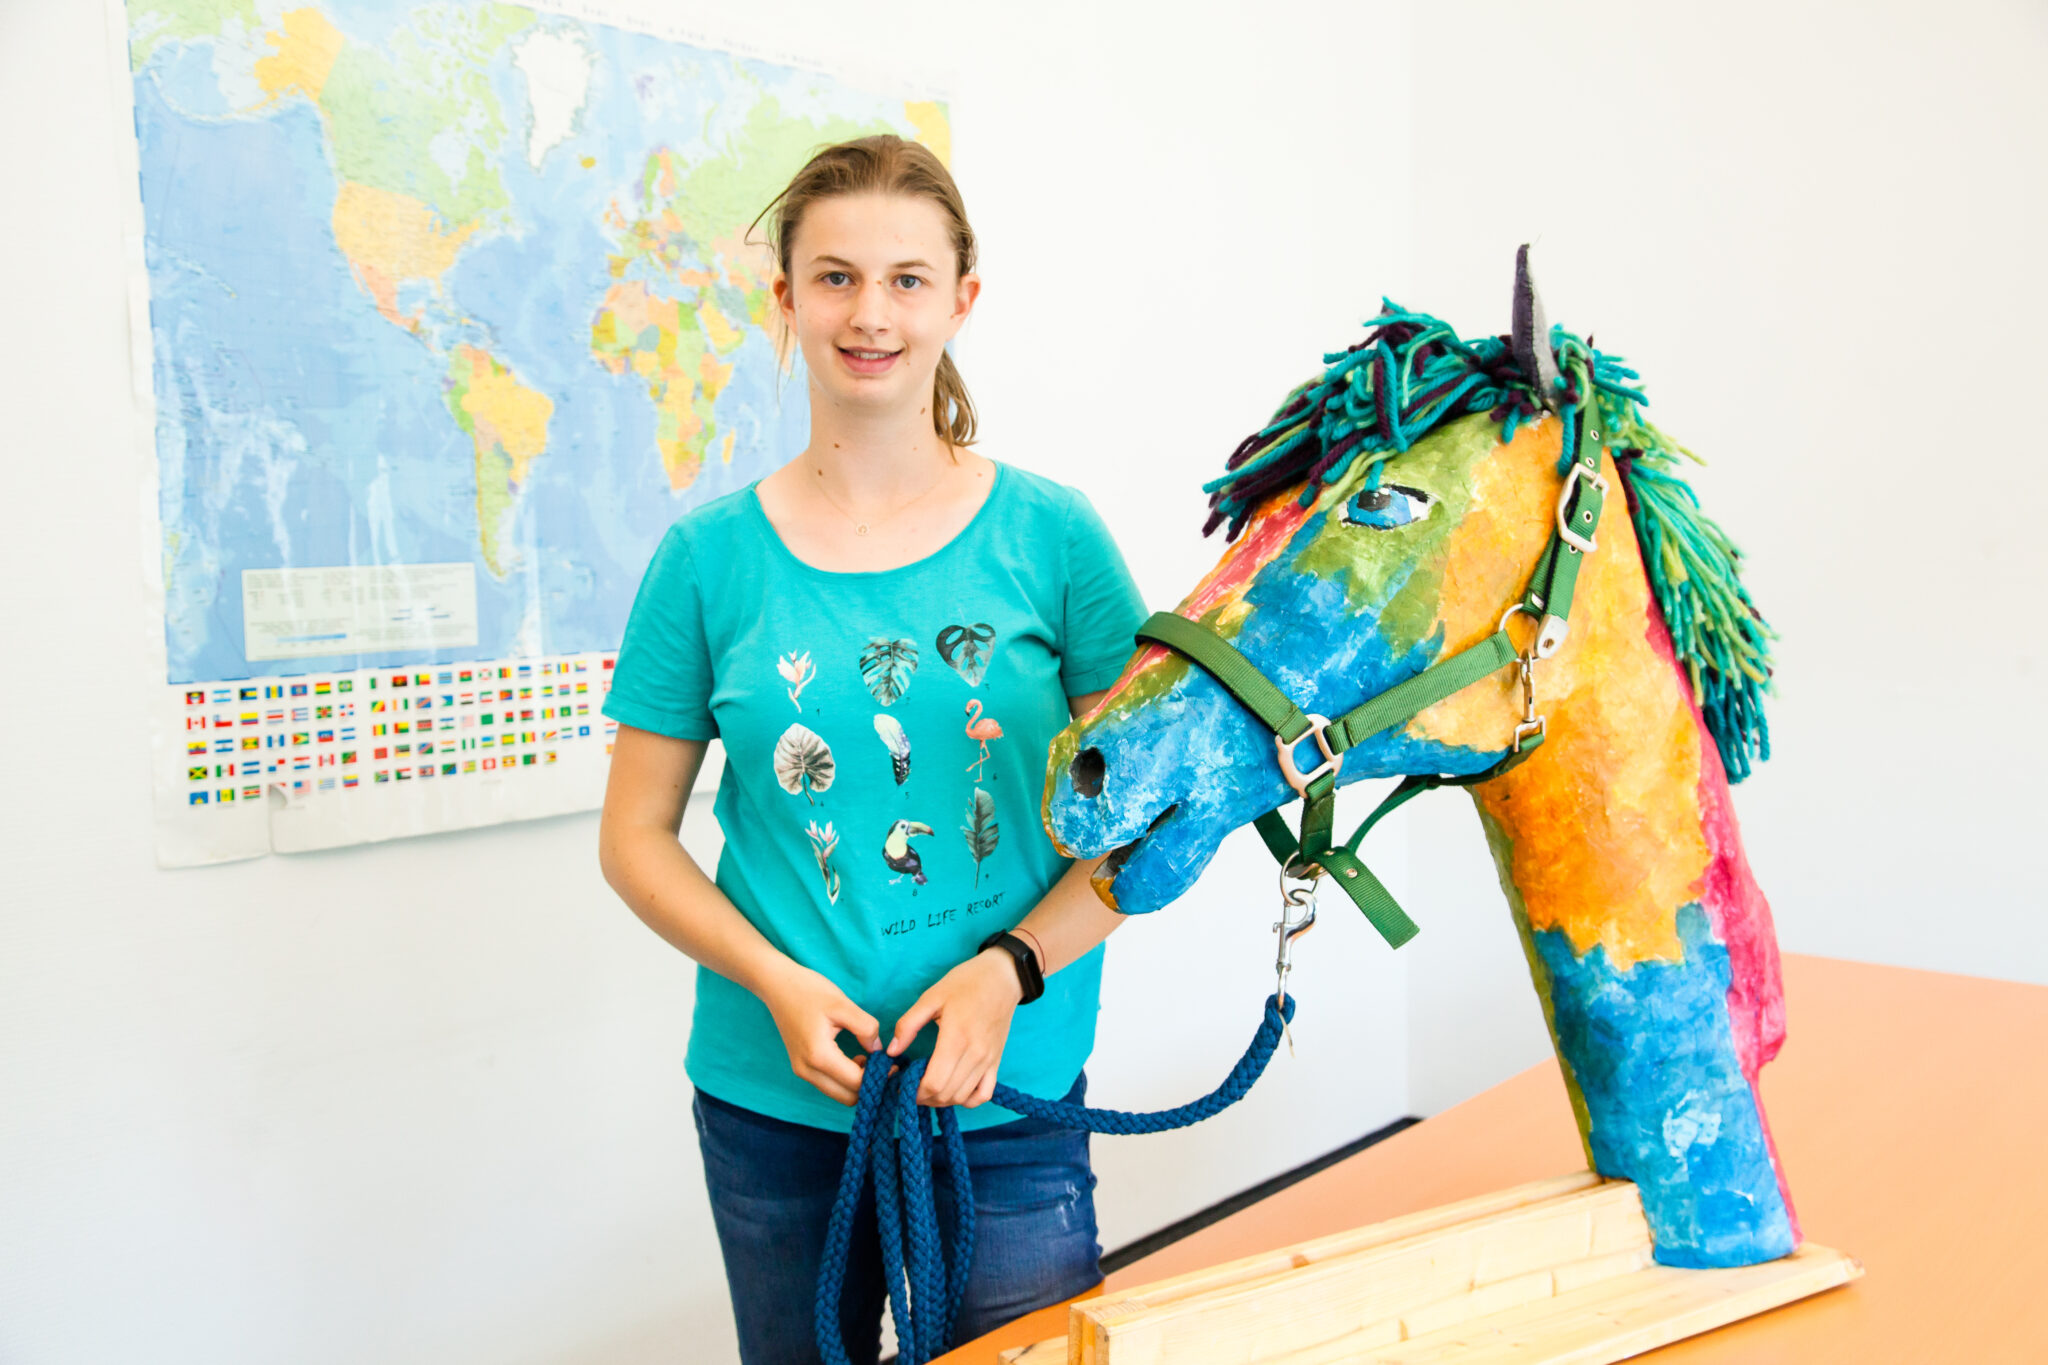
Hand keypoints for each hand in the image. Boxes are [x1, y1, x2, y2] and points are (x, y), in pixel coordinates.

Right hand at [757, 961, 881, 1105]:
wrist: (777, 985)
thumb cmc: (810, 991)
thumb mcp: (843, 1005)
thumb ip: (865, 1028)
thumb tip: (879, 1050)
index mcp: (819, 1056)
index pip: (856, 1082)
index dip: (879, 1077)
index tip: (895, 1065)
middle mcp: (807, 1070)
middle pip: (847, 1097)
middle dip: (869, 1087)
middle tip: (885, 1067)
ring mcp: (801, 1071)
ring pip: (838, 1094)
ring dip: (856, 1084)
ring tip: (872, 1062)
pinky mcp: (801, 1067)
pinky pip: (828, 1084)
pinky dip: (845, 1080)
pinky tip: (856, 1060)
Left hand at [887, 949, 1022, 1107]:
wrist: (1002, 977)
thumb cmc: (965, 983)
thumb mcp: (931, 997)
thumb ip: (908, 1025)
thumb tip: (892, 1052)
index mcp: (956, 1038)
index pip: (934, 1082)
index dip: (915, 1091)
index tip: (902, 1084)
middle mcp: (975, 1054)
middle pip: (946, 1094)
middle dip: (924, 1097)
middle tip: (911, 1086)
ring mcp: (988, 1060)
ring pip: (963, 1097)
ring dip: (942, 1100)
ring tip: (928, 1088)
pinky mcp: (997, 1061)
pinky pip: (984, 1094)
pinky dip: (968, 1099)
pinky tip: (954, 1090)